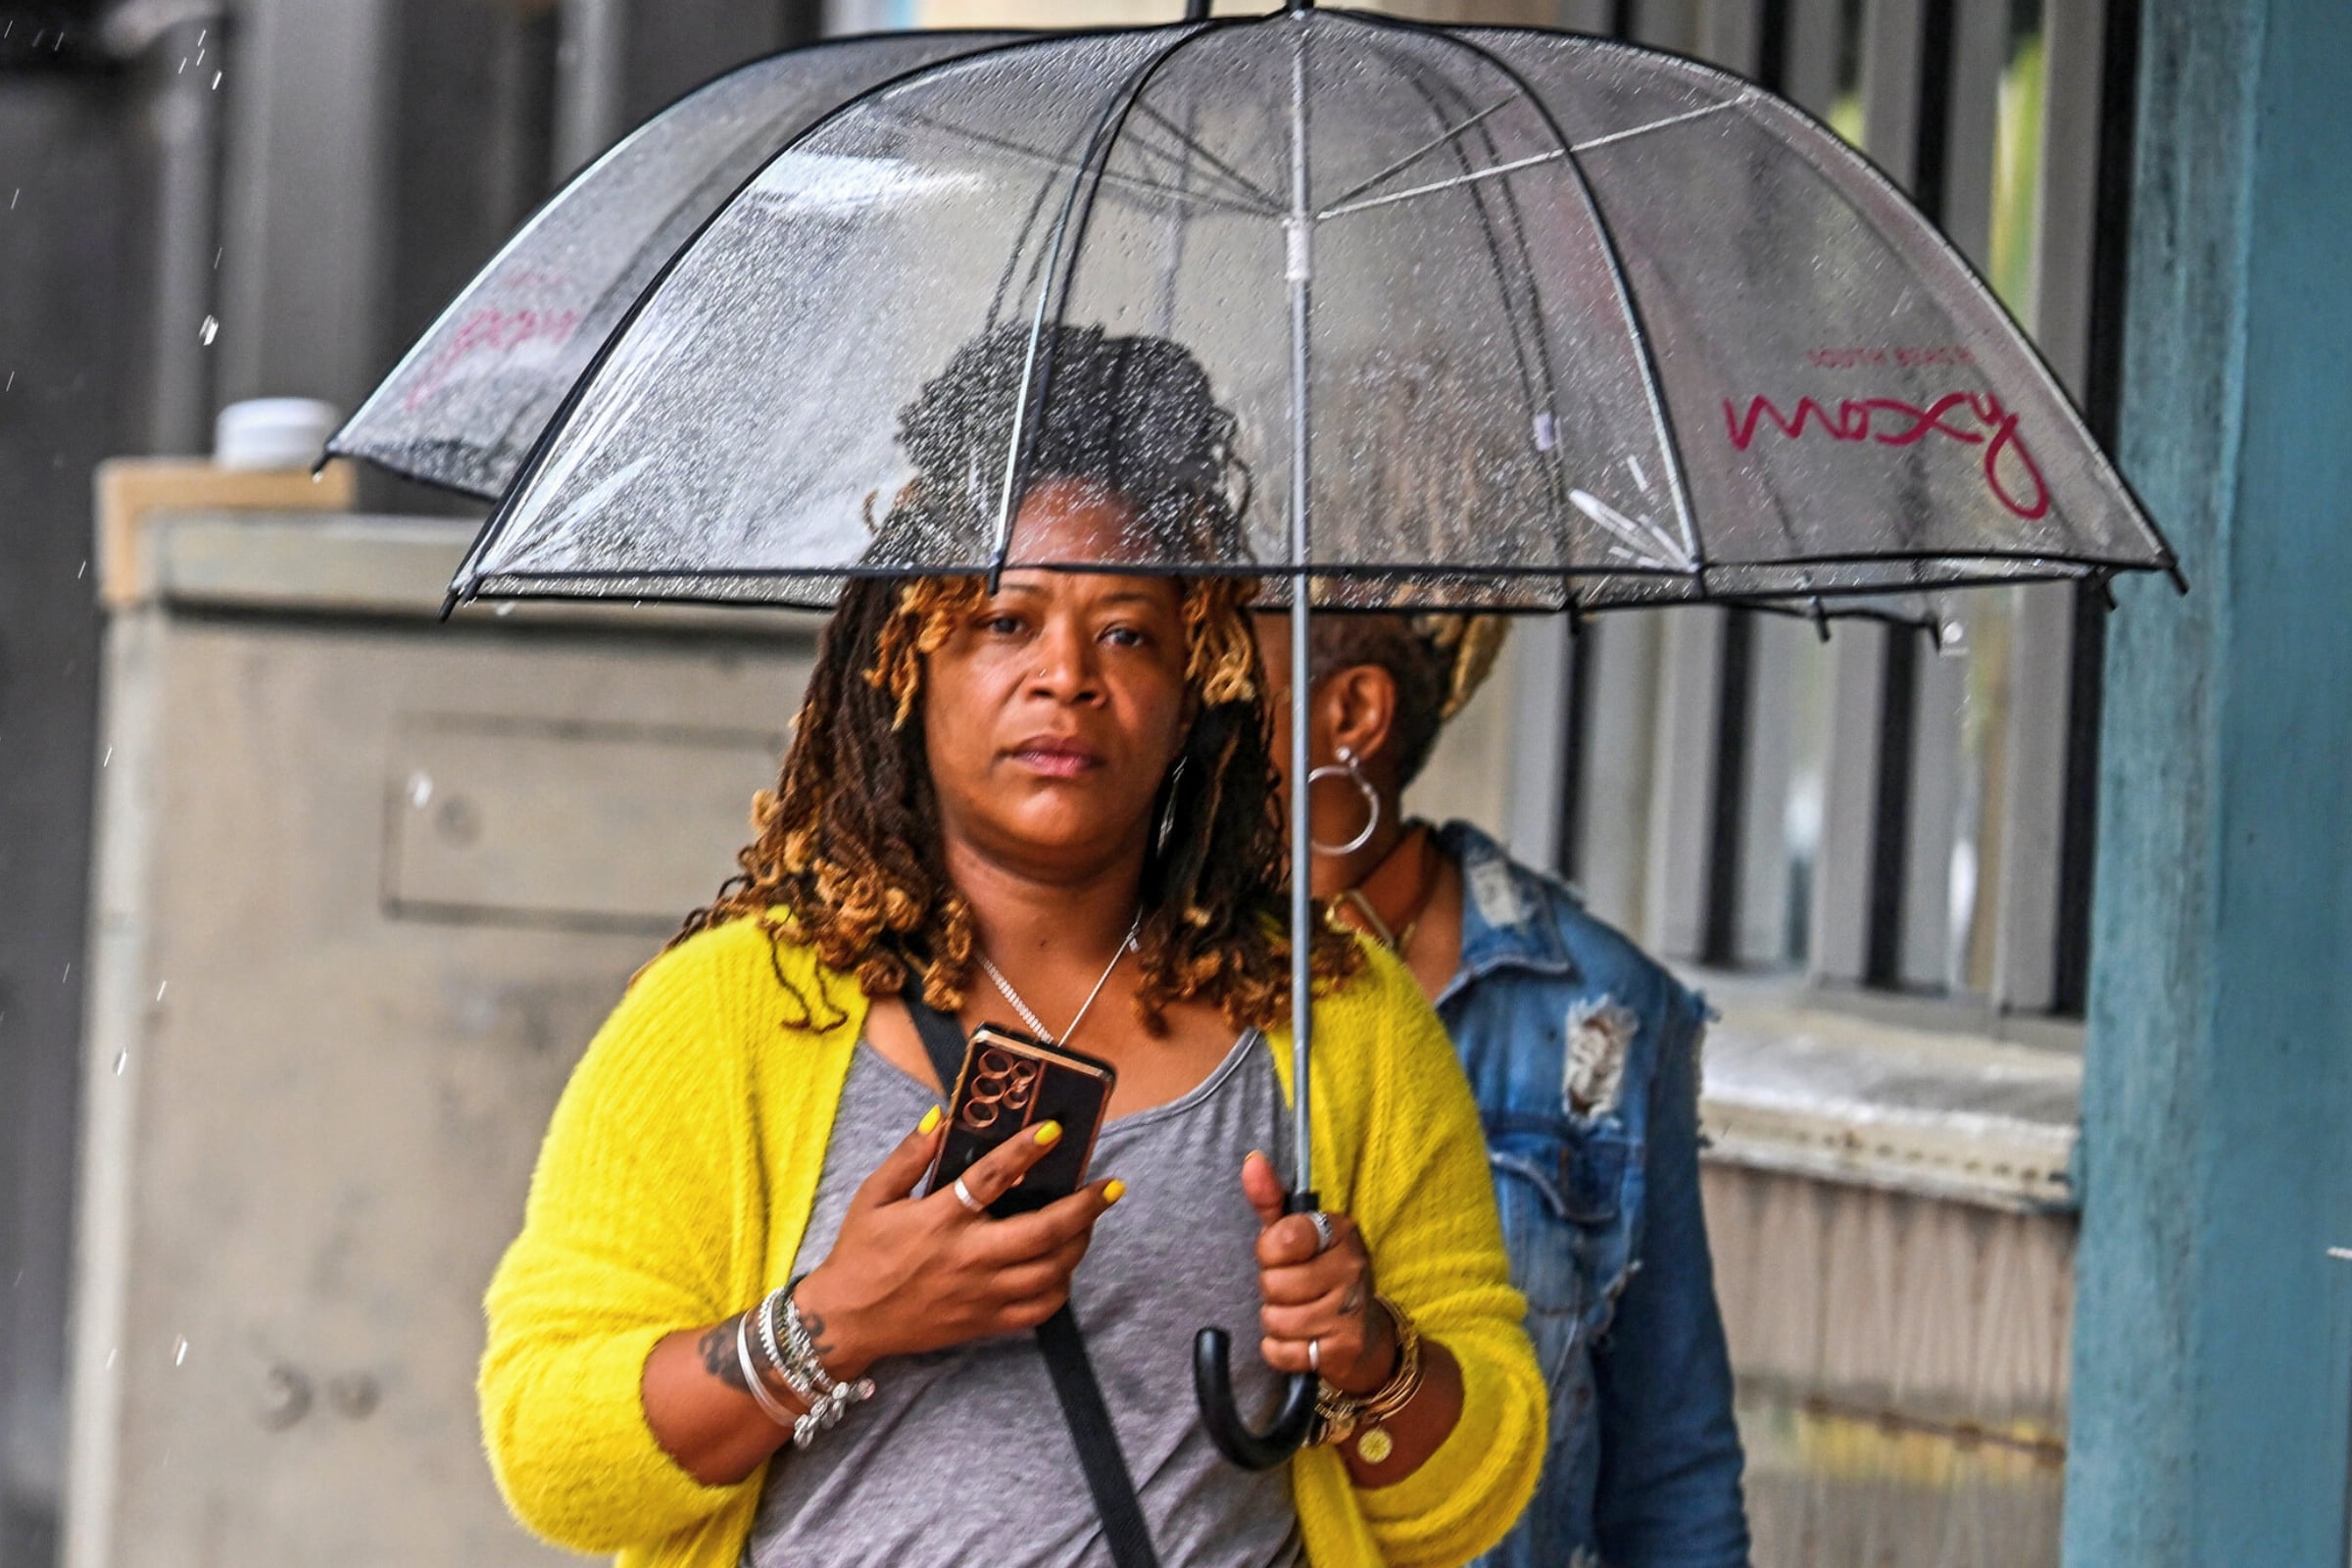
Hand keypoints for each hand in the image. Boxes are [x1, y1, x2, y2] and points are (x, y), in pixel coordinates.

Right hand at [794, 1112, 1120, 1379]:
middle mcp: (968, 1259)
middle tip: (1109, 1186)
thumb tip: (939, 1117)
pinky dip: (1060, 1286)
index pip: (990, 1179)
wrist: (849, 1321)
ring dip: (1078, 1244)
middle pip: (1042, 1233)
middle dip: (1084, 1208)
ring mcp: (981, 1295)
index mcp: (939, 1221)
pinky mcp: (986, 1323)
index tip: (1055, 1129)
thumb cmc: (861, 1253)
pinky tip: (1063, 1264)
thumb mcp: (873, 1196)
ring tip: (1088, 1220)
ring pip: (1050, 1273)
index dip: (1025, 1151)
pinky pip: (1039, 1309)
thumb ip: (909, 1156)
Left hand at [1242, 1149, 1396, 1394]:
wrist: (1364, 1335)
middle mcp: (1351, 1267)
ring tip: (1296, 1314)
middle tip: (1292, 1290)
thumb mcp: (1298, 1234)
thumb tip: (1251, 1162)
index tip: (1281, 1255)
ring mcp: (1350, 1309)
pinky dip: (1279, 1350)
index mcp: (1340, 1231)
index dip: (1269, 1252)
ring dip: (1275, 1321)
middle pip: (1274, 1283)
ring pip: (1276, 1319)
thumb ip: (1270, 1199)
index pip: (1283, 1237)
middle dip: (1272, 1290)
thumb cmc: (1321, 1275)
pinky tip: (1299, 1340)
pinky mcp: (1343, 1348)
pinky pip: (1282, 1351)